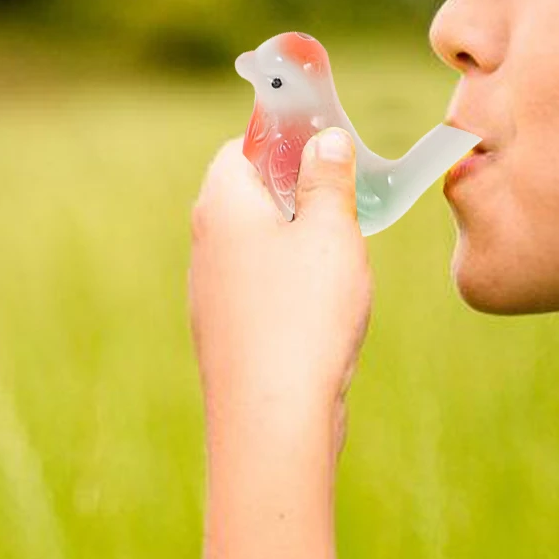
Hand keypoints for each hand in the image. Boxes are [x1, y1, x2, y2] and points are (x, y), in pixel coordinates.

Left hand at [189, 128, 371, 455]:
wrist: (272, 418)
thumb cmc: (303, 316)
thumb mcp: (333, 233)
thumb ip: (329, 180)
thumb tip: (323, 141)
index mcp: (224, 204)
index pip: (243, 147)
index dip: (287, 140)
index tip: (330, 144)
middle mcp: (207, 244)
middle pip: (252, 196)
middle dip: (302, 196)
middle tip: (350, 206)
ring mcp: (212, 292)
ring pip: (261, 246)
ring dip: (303, 246)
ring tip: (346, 264)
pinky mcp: (229, 333)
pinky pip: (264, 291)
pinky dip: (296, 288)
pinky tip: (329, 313)